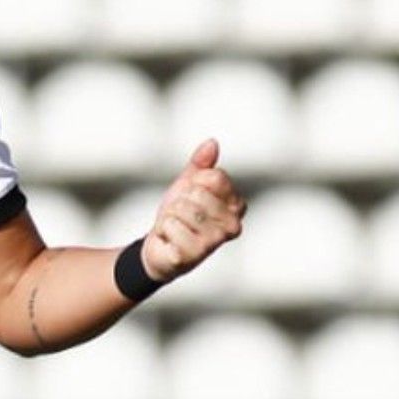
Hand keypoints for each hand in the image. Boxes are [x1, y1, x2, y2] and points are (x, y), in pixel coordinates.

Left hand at [142, 138, 244, 282]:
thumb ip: (201, 164)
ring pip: (181, 208)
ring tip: (175, 227)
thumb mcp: (189, 184)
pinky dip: (162, 230)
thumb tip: (212, 142)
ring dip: (170, 215)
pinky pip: (169, 225)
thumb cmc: (181, 214)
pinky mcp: (193, 256)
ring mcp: (214, 243)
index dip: (194, 182)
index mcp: (237, 206)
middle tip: (181, 215)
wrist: (161, 246)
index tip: (192, 197)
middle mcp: (232, 226)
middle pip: (198, 192)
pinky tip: (170, 240)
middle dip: (180, 200)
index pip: (215, 177)